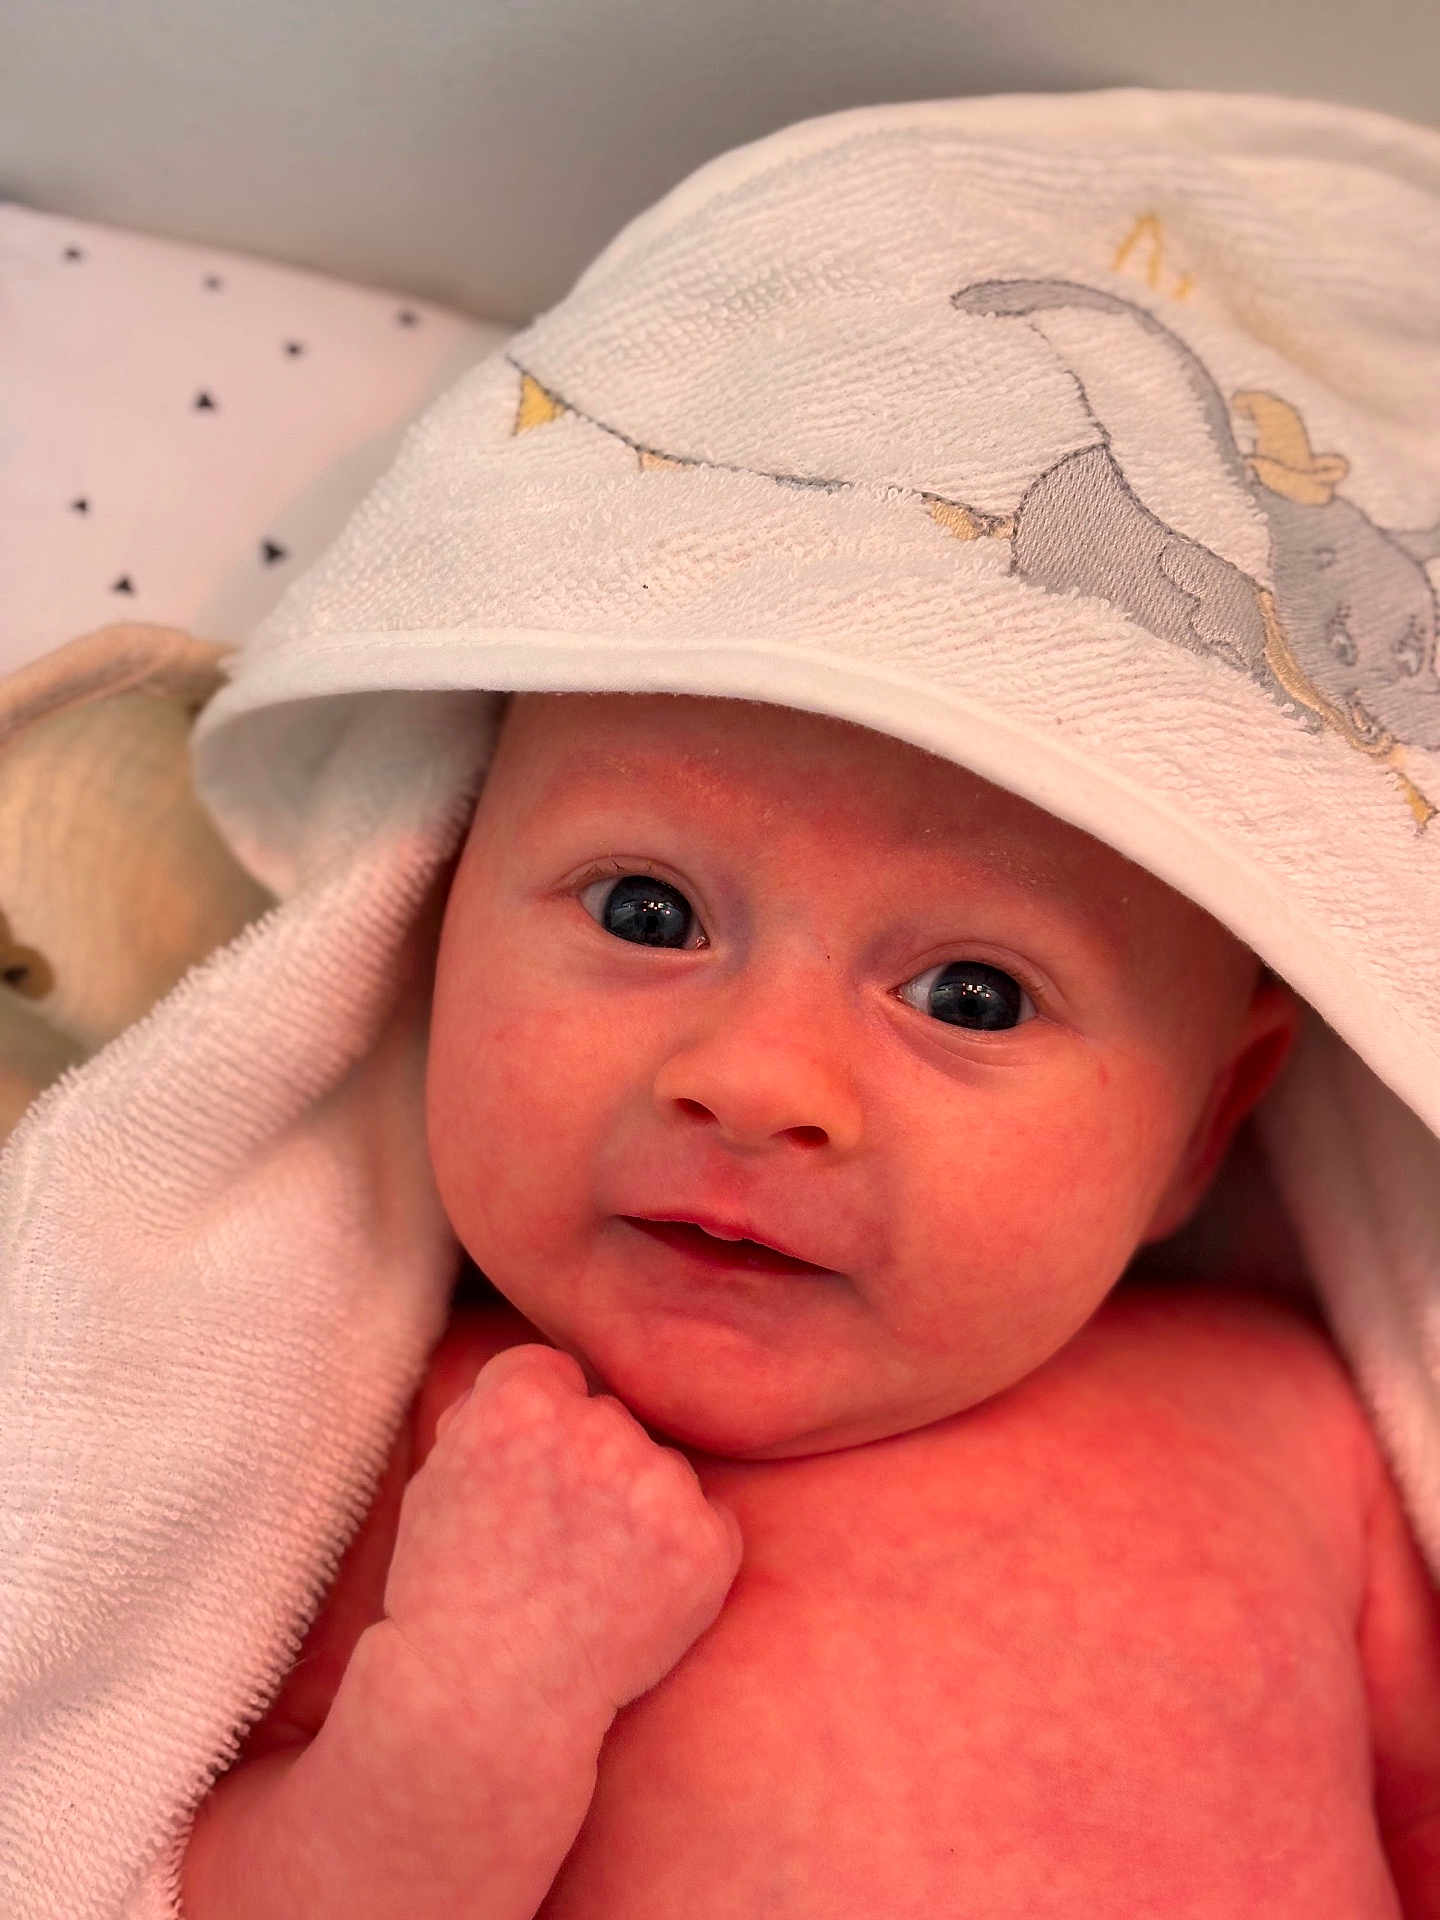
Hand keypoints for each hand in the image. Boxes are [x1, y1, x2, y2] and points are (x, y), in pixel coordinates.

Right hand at [381, 1344, 743, 1733]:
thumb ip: (492, 1409)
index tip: (517, 1485)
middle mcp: (596, 1428)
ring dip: (637, 1507)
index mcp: (520, 1401)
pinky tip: (633, 1600)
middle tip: (549, 1542)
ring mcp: (659, 1485)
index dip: (531, 1430)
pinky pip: (708, 1522)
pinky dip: (684, 1556)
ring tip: (586, 1579)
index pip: (551, 1371)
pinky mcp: (708, 1543)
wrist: (484, 1704)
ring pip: (658, 1468)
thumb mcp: (439, 1476)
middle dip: (587, 1465)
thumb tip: (551, 1372)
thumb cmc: (449, 1592)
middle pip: (609, 1417)